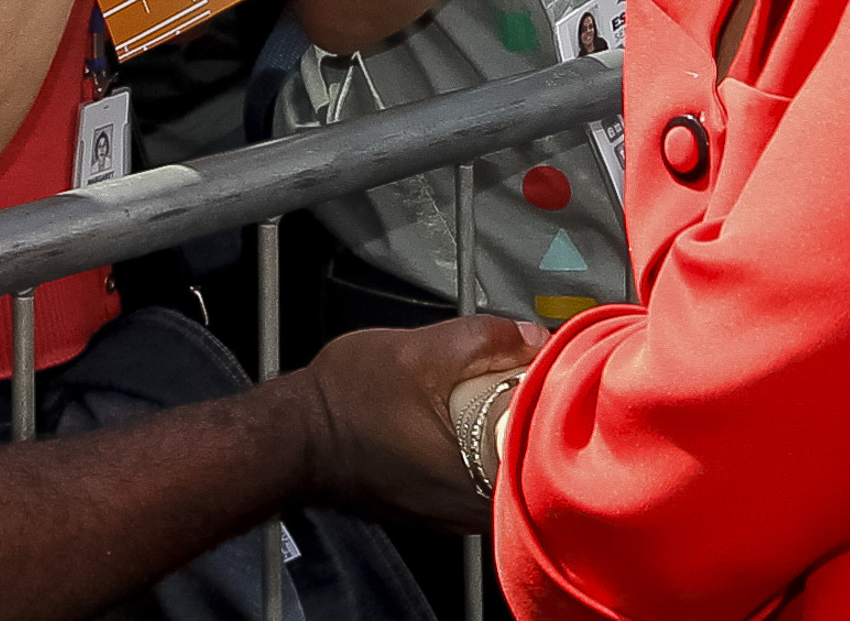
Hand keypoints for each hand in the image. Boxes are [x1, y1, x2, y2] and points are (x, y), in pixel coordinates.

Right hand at [305, 313, 545, 530]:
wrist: (294, 435)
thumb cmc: (348, 402)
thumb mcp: (421, 350)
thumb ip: (483, 338)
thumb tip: (531, 335)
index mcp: (484, 478)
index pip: (549, 446)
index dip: (555, 406)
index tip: (553, 378)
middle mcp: (473, 510)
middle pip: (528, 461)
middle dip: (527, 419)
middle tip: (518, 380)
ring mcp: (450, 514)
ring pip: (497, 471)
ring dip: (497, 435)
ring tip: (487, 396)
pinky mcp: (428, 508)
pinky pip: (470, 479)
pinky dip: (470, 451)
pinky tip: (453, 420)